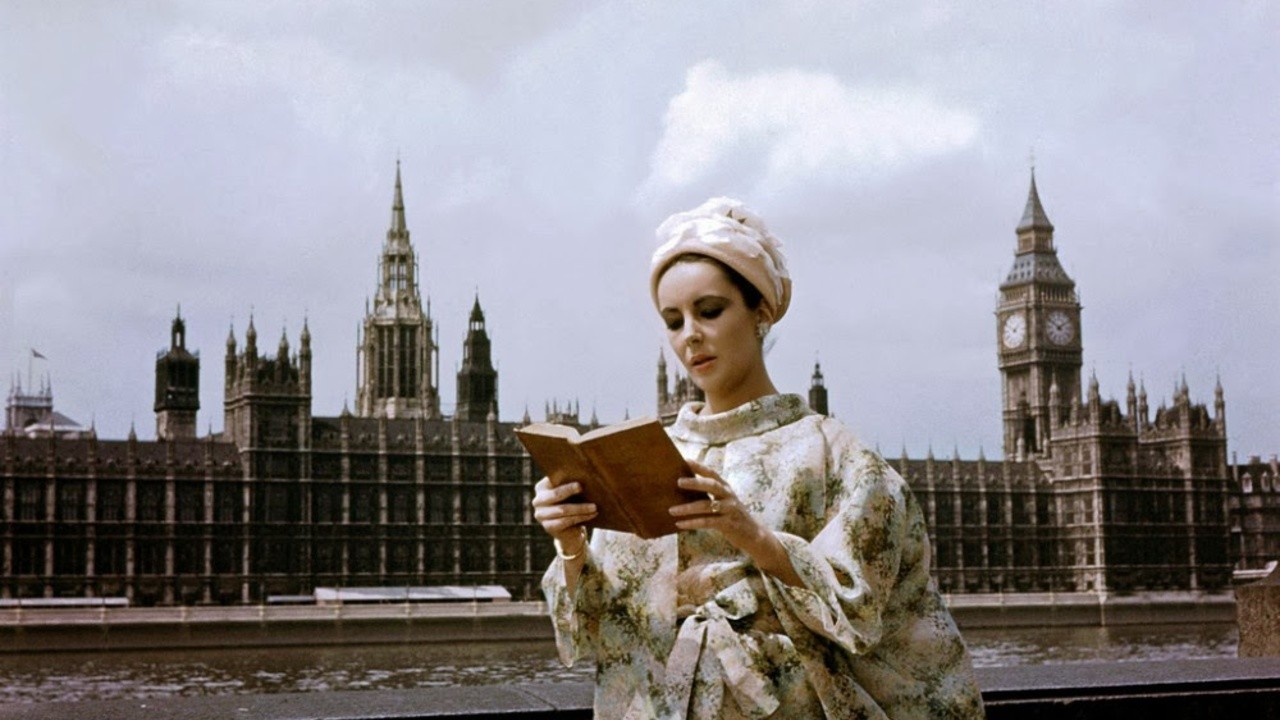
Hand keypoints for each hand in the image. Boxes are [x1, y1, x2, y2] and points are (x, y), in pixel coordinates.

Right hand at [532, 477, 595, 553]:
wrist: (571, 530)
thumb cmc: (572, 504)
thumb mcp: (570, 493)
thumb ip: (571, 483)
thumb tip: (585, 474)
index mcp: (541, 488)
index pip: (551, 480)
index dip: (562, 478)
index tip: (575, 476)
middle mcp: (538, 501)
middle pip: (555, 494)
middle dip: (569, 490)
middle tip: (582, 487)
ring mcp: (541, 515)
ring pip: (562, 510)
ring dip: (580, 508)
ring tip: (594, 506)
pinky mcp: (548, 527)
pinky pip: (566, 521)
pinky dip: (581, 517)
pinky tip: (592, 515)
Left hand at [669, 461, 803, 585]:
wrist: (753, 534)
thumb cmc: (732, 516)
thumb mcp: (723, 501)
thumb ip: (710, 494)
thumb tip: (685, 487)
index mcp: (726, 488)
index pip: (712, 473)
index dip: (699, 466)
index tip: (684, 460)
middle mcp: (728, 496)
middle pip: (711, 485)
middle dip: (694, 482)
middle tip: (678, 482)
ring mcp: (729, 509)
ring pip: (706, 506)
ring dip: (687, 508)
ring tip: (672, 510)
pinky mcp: (728, 524)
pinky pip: (707, 522)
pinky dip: (692, 523)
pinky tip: (680, 524)